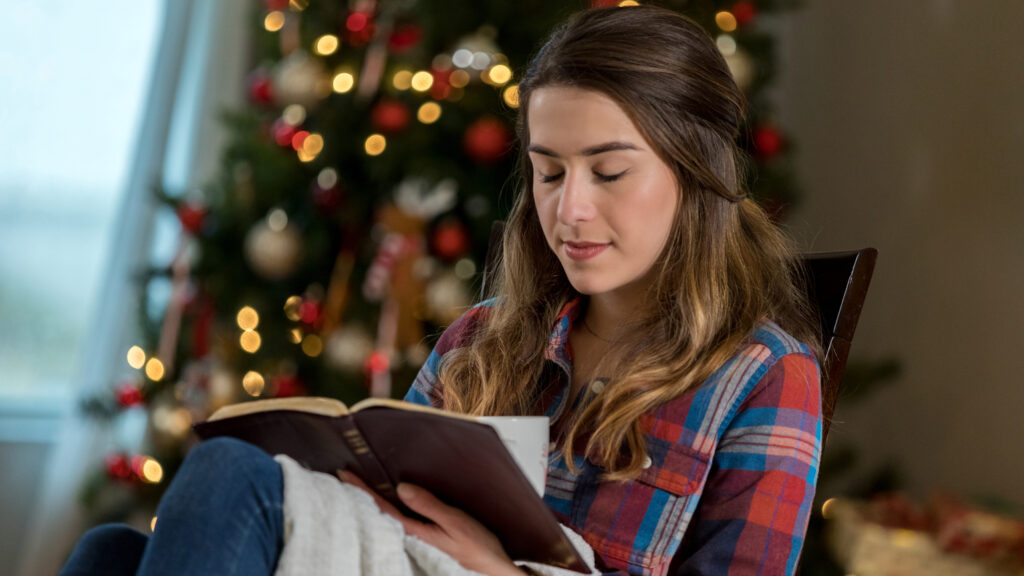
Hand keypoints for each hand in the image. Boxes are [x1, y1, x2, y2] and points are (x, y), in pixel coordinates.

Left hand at [338, 471, 524, 575]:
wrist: (493, 570)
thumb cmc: (478, 548)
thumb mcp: (454, 521)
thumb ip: (428, 505)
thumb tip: (402, 489)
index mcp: (415, 531)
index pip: (381, 506)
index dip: (362, 489)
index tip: (345, 475)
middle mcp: (412, 537)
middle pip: (380, 512)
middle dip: (362, 494)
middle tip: (345, 477)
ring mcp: (417, 540)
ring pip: (389, 517)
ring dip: (374, 501)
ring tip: (360, 486)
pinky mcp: (426, 541)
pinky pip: (401, 521)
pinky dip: (389, 509)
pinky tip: (390, 504)